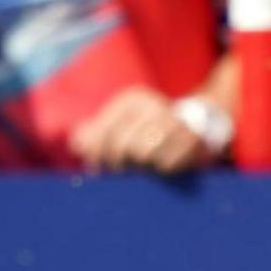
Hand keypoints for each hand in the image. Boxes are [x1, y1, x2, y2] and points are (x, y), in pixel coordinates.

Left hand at [68, 85, 213, 175]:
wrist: (192, 127)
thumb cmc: (144, 133)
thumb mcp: (116, 128)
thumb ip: (91, 136)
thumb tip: (78, 144)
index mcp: (130, 100)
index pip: (103, 133)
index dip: (96, 156)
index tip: (97, 168)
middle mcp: (152, 105)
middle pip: (123, 146)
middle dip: (120, 164)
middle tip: (123, 170)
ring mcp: (174, 120)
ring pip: (144, 155)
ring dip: (142, 168)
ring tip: (144, 166)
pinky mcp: (191, 138)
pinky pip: (167, 164)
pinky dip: (162, 170)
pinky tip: (163, 166)